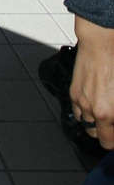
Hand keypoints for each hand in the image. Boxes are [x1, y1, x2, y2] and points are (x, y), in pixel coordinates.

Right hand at [70, 16, 113, 149]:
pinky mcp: (74, 92)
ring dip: (95, 123)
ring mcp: (81, 101)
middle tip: (113, 125)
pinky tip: (94, 103)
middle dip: (107, 134)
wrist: (101, 42)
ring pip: (86, 125)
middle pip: (97, 137)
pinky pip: (77, 111)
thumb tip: (113, 117)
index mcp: (108, 113)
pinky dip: (85, 112)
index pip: (109, 142)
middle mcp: (93, 110)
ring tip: (105, 114)